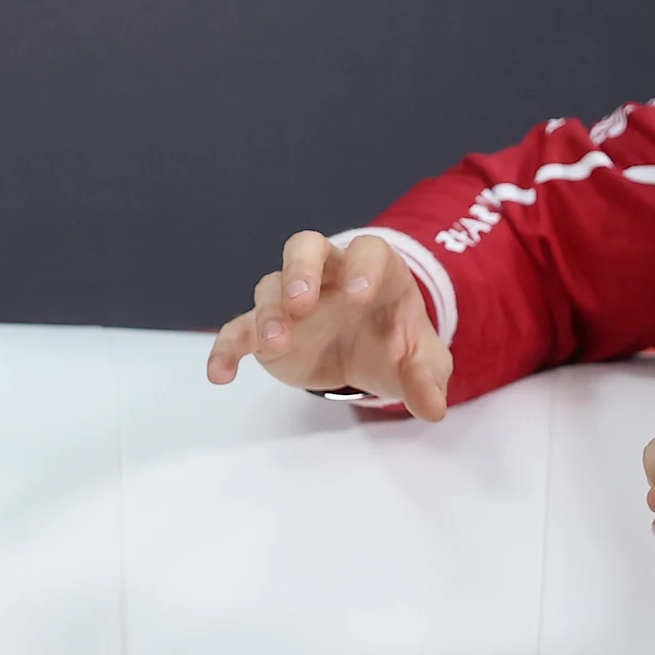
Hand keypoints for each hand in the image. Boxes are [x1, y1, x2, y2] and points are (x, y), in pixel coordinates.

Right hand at [205, 231, 453, 421]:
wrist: (367, 355)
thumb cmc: (395, 343)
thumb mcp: (421, 362)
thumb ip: (428, 379)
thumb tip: (434, 408)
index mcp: (372, 270)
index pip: (367, 251)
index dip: (363, 267)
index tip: (361, 296)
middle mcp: (328, 275)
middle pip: (305, 246)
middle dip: (300, 269)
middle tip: (301, 301)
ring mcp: (291, 299)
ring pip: (269, 286)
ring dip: (269, 313)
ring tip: (276, 343)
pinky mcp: (265, 330)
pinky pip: (237, 329)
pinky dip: (225, 346)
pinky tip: (220, 373)